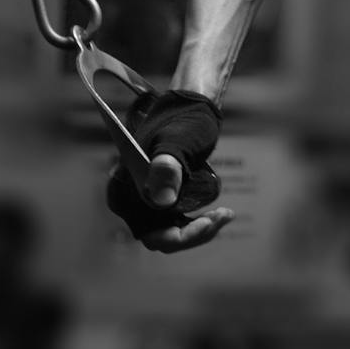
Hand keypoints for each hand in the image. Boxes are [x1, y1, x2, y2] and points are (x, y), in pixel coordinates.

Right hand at [105, 89, 231, 251]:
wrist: (189, 110)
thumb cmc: (182, 121)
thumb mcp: (177, 142)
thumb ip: (168, 167)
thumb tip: (162, 199)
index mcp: (123, 193)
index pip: (150, 233)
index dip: (181, 236)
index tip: (208, 222)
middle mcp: (131, 203)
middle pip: (163, 238)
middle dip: (195, 234)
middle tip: (223, 216)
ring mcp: (147, 202)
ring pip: (173, 233)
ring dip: (200, 229)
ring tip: (226, 214)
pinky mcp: (163, 199)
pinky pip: (179, 224)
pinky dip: (198, 223)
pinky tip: (220, 213)